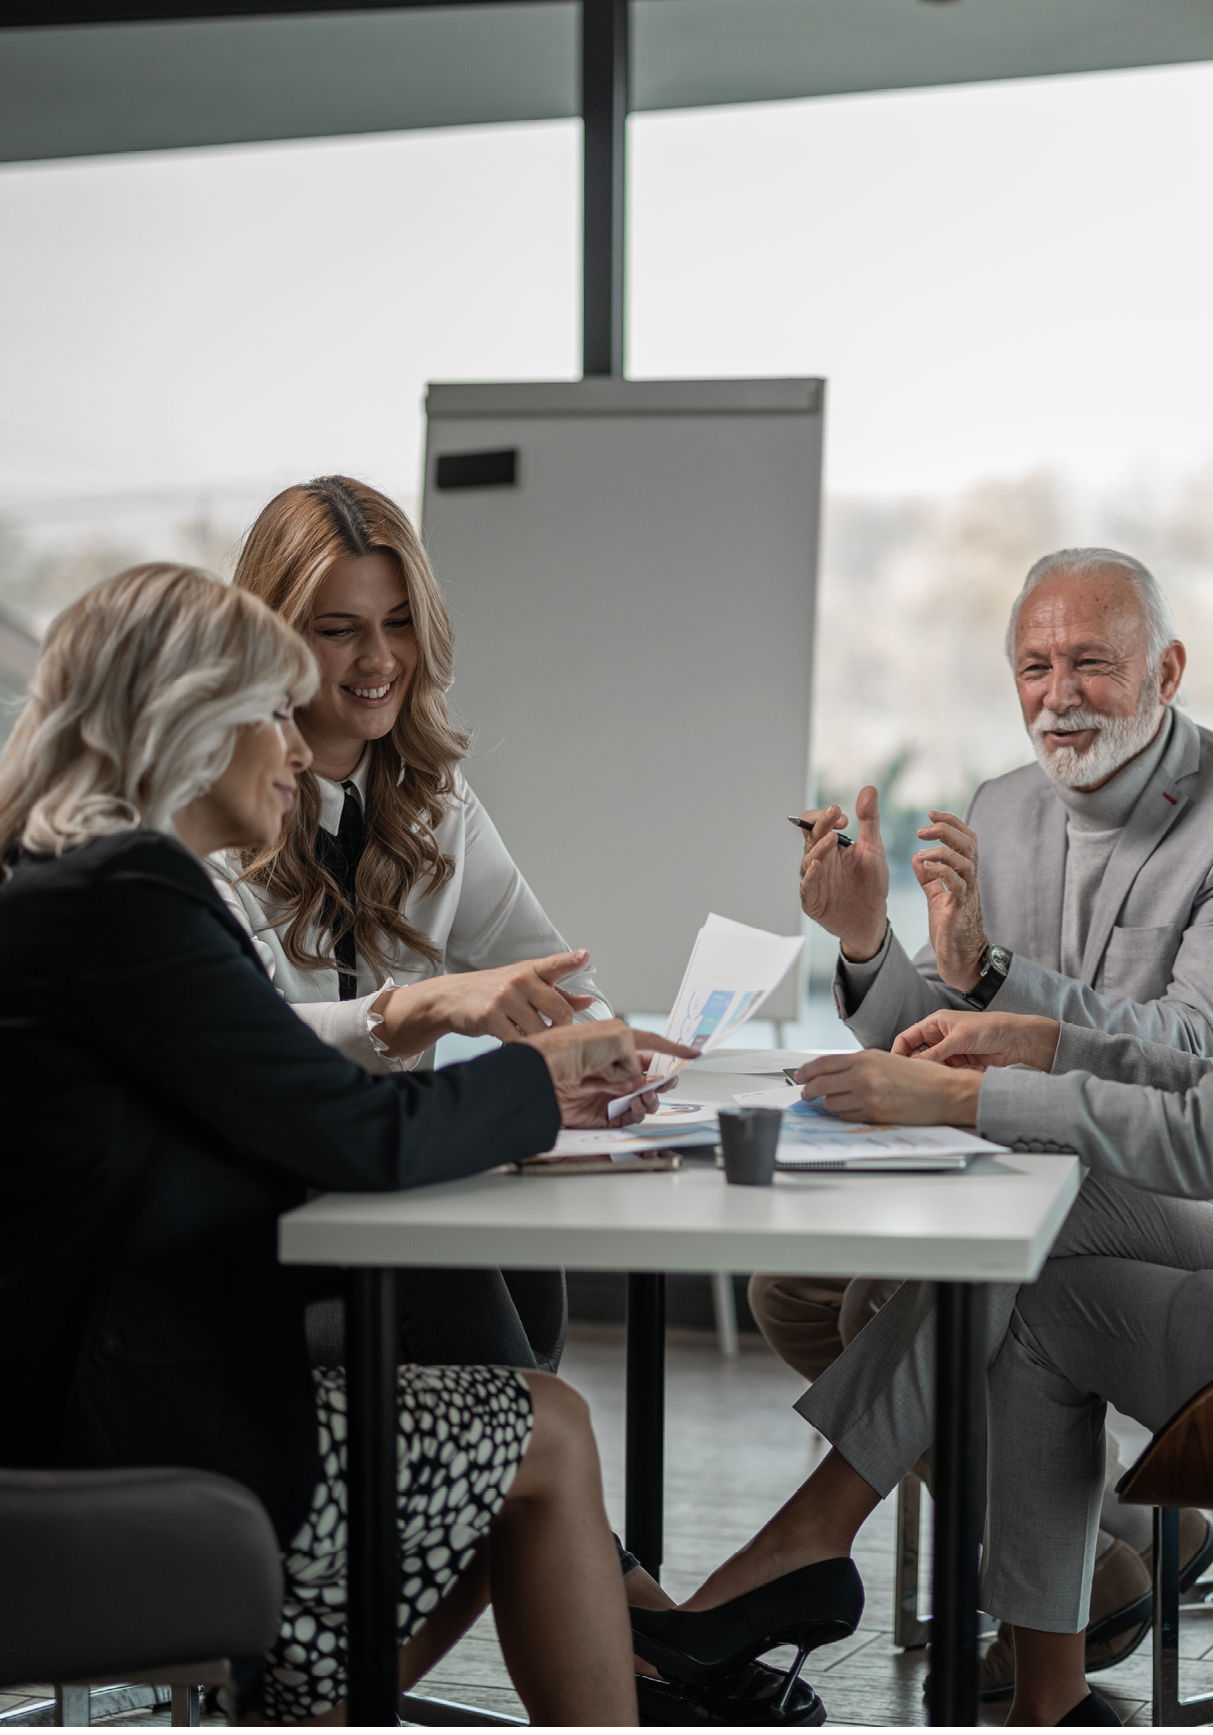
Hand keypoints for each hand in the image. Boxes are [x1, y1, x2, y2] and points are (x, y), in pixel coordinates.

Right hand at [376, 951, 595, 1055]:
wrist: (451, 998)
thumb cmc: (494, 991)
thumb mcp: (526, 985)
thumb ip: (558, 994)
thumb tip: (587, 1001)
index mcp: (531, 970)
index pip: (555, 964)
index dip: (571, 961)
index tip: (584, 956)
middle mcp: (519, 980)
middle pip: (560, 1011)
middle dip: (561, 1028)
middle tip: (553, 1032)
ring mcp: (504, 998)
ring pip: (540, 1030)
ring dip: (538, 1039)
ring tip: (528, 1035)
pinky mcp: (490, 1017)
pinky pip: (518, 1040)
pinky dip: (520, 1046)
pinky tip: (513, 1041)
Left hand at [522, 1021, 698, 1128]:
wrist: (543, 1073)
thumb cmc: (569, 1047)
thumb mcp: (616, 1036)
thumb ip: (638, 1054)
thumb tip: (640, 1074)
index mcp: (616, 1042)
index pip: (651, 1044)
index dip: (672, 1048)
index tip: (692, 1052)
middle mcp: (613, 1067)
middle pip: (649, 1076)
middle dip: (662, 1079)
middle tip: (665, 1081)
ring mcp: (608, 1090)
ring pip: (642, 1098)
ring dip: (650, 1096)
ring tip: (645, 1094)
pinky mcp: (600, 1113)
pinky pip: (628, 1116)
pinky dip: (637, 1112)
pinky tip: (635, 1105)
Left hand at [794, 1048, 982, 1125]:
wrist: (945, 1093)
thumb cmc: (922, 1077)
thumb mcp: (887, 1060)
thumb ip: (860, 1065)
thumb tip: (834, 1073)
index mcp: (865, 1058)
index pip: (822, 1064)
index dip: (805, 1072)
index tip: (800, 1077)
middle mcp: (863, 1075)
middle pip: (820, 1084)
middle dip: (808, 1090)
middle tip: (806, 1094)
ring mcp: (867, 1096)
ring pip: (831, 1103)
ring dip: (828, 1104)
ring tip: (833, 1102)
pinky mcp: (874, 1114)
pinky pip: (847, 1116)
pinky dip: (843, 1114)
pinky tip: (849, 1110)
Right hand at [798, 786, 888, 961]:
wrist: (871, 918)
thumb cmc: (870, 883)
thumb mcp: (873, 849)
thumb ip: (869, 820)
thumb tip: (869, 789)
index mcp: (829, 845)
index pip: (816, 823)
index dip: (826, 816)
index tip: (845, 817)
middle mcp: (818, 860)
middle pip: (811, 837)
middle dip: (821, 824)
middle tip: (834, 815)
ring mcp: (813, 880)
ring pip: (808, 859)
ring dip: (819, 848)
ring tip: (832, 839)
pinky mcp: (812, 900)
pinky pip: (806, 886)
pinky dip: (811, 875)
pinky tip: (818, 866)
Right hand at [892, 1009, 1060, 1072]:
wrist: (1017, 1040)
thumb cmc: (990, 1028)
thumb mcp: (958, 1039)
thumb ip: (935, 1053)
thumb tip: (914, 1064)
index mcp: (935, 1023)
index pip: (907, 1037)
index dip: (899, 1051)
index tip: (895, 1067)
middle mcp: (940, 1037)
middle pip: (918, 1054)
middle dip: (918, 1065)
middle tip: (916, 1078)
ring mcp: (950, 1051)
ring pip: (933, 1066)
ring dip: (937, 1072)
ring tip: (943, 1076)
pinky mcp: (961, 1063)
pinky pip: (948, 1072)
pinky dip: (951, 1076)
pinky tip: (961, 1074)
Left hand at [911, 811, 986, 990]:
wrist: (961, 958)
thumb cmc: (951, 927)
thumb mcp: (937, 897)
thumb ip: (929, 877)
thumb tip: (918, 857)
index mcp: (964, 874)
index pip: (965, 838)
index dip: (951, 822)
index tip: (930, 813)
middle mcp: (970, 880)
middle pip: (969, 843)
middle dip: (946, 829)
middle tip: (922, 829)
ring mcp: (968, 894)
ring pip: (965, 861)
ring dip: (942, 851)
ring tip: (922, 850)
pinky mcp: (961, 909)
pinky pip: (958, 884)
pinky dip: (942, 871)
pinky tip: (926, 867)